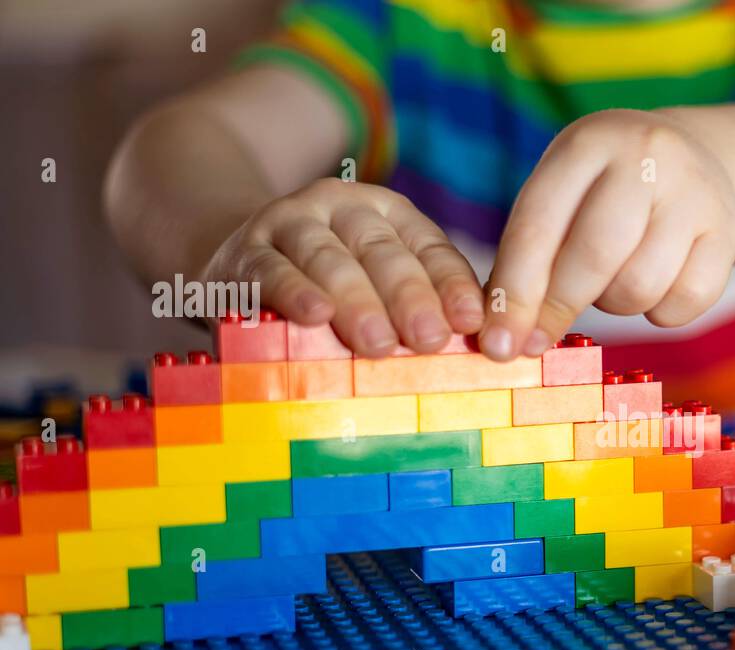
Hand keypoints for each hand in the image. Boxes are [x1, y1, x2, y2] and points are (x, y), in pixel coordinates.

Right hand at [202, 178, 484, 356]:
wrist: (238, 260)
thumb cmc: (329, 287)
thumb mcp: (377, 285)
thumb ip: (422, 308)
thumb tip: (484, 345)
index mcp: (389, 215)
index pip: (429, 247)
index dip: (451, 284)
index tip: (471, 322)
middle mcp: (343, 208)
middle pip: (383, 252)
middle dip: (410, 297)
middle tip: (430, 340)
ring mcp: (292, 224)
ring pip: (329, 259)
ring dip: (358, 301)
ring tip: (380, 343)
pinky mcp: (247, 251)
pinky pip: (273, 270)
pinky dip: (295, 292)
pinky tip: (317, 315)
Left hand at [481, 109, 734, 360]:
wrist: (694, 162)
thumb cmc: (604, 194)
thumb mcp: (562, 198)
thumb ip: (530, 258)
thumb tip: (506, 339)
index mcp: (586, 143)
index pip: (538, 227)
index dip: (515, 295)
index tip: (499, 346)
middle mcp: (645, 156)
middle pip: (593, 257)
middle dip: (559, 308)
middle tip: (540, 340)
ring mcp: (694, 192)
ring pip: (640, 286)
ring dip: (615, 305)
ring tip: (612, 282)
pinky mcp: (727, 231)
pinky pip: (685, 303)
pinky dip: (660, 313)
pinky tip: (656, 287)